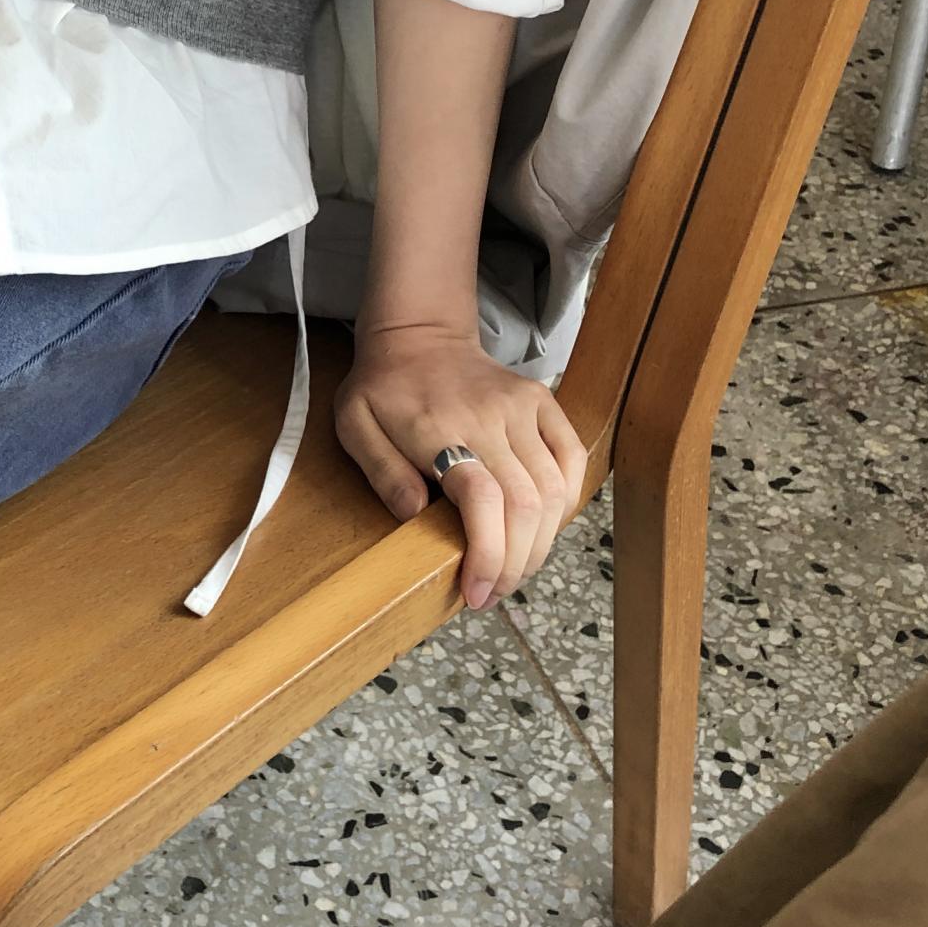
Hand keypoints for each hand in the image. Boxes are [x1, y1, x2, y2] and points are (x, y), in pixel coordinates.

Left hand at [333, 320, 587, 611]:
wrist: (420, 334)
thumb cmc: (384, 387)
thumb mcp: (355, 424)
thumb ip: (381, 471)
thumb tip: (415, 515)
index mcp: (440, 427)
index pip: (483, 500)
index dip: (487, 555)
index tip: (475, 592)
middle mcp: (491, 417)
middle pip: (525, 505)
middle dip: (515, 563)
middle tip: (492, 592)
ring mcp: (523, 407)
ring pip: (554, 490)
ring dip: (540, 544)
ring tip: (513, 570)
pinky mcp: (544, 402)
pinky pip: (572, 460)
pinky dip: (565, 504)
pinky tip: (542, 530)